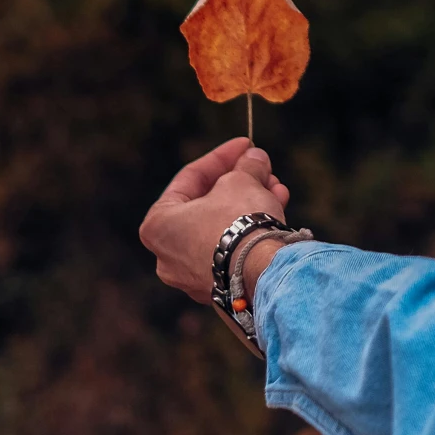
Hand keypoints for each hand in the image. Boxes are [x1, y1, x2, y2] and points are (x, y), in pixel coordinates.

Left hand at [139, 137, 290, 305]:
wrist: (260, 272)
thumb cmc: (239, 222)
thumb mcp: (241, 180)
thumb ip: (245, 165)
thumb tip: (254, 158)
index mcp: (158, 224)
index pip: (190, 179)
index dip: (221, 157)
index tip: (245, 145)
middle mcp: (167, 255)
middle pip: (208, 205)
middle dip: (239, 182)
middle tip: (261, 169)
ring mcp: (192, 277)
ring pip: (223, 229)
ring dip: (250, 204)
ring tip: (276, 189)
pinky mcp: (218, 289)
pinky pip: (233, 251)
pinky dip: (250, 231)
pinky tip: (276, 212)